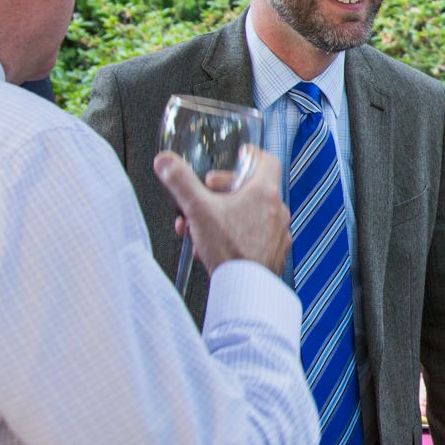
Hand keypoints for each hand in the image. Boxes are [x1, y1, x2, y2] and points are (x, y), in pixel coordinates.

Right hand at [155, 149, 290, 273]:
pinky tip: (215, 246)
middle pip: (253, 189)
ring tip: (203, 226)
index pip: (267, 161)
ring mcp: (278, 233)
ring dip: (226, 216)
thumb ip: (180, 182)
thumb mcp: (198, 210)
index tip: (239, 157)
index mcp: (265, 193)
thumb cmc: (230, 251)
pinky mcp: (274, 252)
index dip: (251, 156)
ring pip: (250, 215)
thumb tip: (166, 162)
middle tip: (208, 195)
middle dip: (225, 192)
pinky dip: (235, 236)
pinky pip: (254, 237)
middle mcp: (277, 211)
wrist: (245, 288)